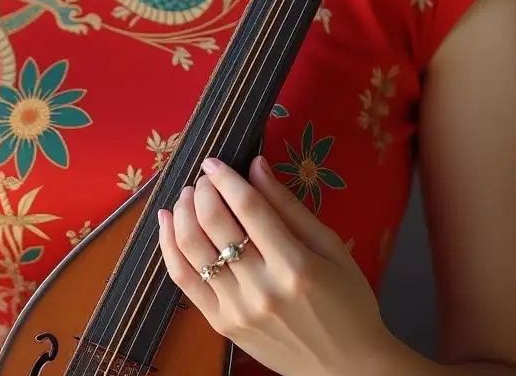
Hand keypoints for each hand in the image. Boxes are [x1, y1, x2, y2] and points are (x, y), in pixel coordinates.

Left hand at [157, 155, 394, 375]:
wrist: (346, 367)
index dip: (226, 178)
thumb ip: (289, 206)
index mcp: (295, 265)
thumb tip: (256, 165)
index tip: (213, 161)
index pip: (248, 207)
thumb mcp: (330, 247)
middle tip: (205, 178)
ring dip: (184, 212)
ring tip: (189, 195)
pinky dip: (169, 246)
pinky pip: (183, 280)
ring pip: (192, 249)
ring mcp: (237, 309)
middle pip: (215, 223)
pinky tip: (167, 221)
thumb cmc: (348, 301)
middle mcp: (261, 288)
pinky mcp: (222, 325)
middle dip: (203, 190)